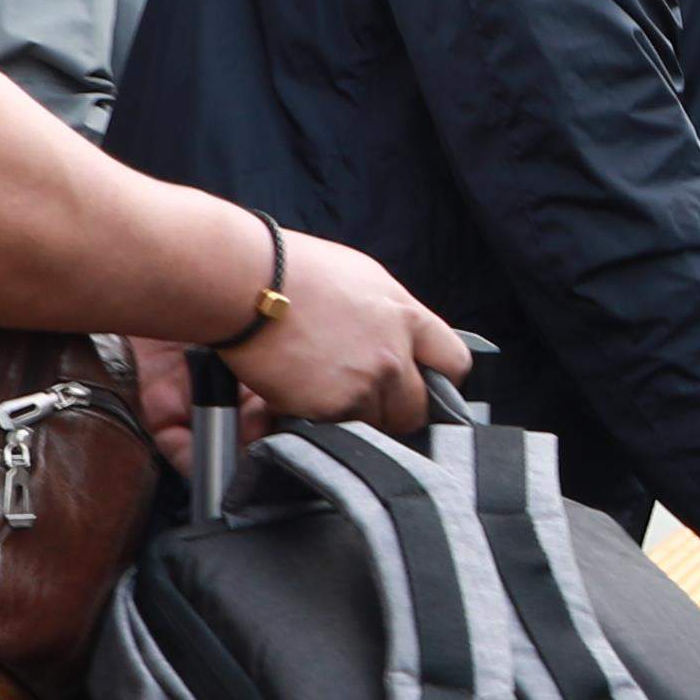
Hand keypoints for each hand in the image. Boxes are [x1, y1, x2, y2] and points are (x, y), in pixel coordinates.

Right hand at [231, 230, 473, 432]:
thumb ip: (387, 315)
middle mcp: (394, 353)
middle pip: (418, 408)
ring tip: (320, 393)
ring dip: (353, 417)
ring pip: (375, 424)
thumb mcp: (360, 278)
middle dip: (395, 410)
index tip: (423, 385)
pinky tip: (295, 397)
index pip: (454, 363)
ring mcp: (365, 383)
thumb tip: (396, 339)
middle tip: (364, 401)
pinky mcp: (332, 408)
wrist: (246, 282)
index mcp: (405, 316)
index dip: (439, 379)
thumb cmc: (291, 269)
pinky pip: (335, 430)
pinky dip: (317, 422)